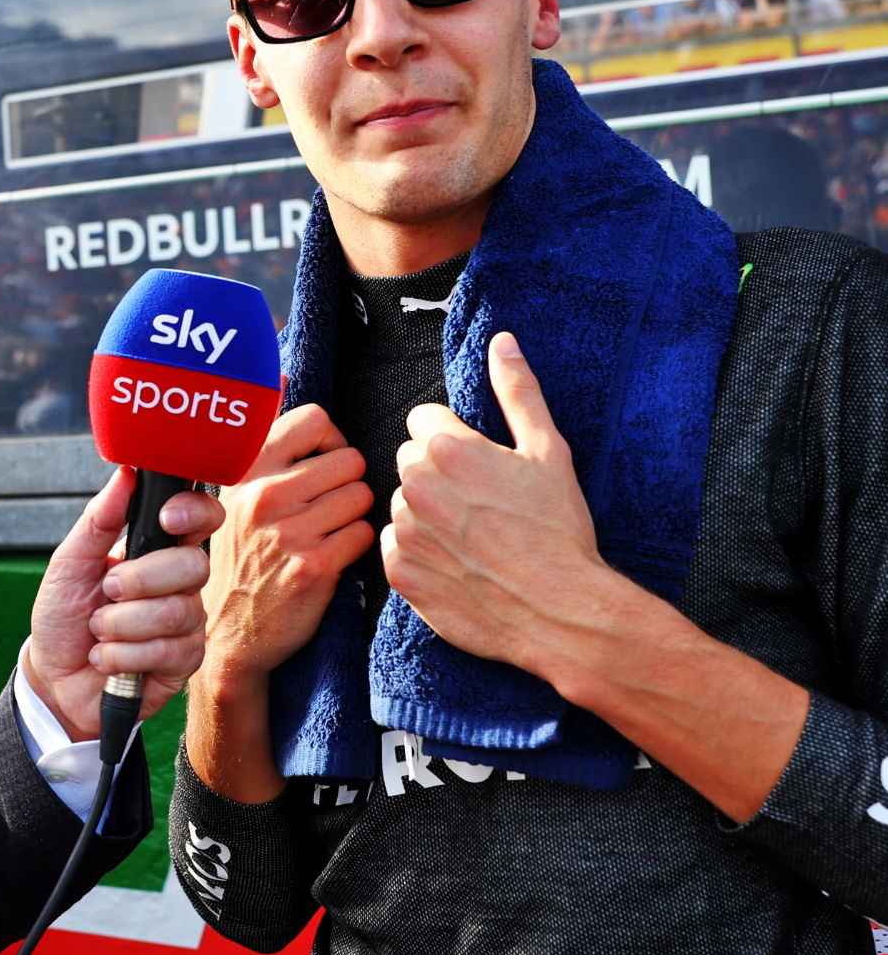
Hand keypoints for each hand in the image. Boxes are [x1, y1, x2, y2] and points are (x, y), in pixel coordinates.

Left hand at [25, 467, 223, 739]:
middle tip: (107, 591)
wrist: (54, 678)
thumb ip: (98, 520)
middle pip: (194, 565)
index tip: (165, 519)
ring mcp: (187, 622)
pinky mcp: (184, 661)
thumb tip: (125, 474)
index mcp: (157, 549)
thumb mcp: (69, 562)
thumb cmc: (64, 616)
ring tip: (98, 631)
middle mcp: (180, 582)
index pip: (202, 518)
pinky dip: (123, 655)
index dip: (194, 513)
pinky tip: (107, 658)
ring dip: (121, 624)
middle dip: (140, 580)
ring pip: (176, 612)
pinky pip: (168, 650)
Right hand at [204, 404, 373, 678]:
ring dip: (354, 514)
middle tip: (329, 504)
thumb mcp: (234, 490)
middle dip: (348, 481)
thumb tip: (281, 376)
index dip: (330, 440)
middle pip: (348, 459)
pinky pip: (363, 534)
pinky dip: (357, 544)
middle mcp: (263, 495)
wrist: (228, 630)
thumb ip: (262, 435)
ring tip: (330, 529)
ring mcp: (288, 532)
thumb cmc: (240, 554)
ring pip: (361, 495)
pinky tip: (334, 554)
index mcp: (246, 469)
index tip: (320, 462)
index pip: (316, 419)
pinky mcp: (313, 567)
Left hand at [381, 333, 604, 675]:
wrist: (559, 612)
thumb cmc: (558, 530)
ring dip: (426, 515)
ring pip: (402, 506)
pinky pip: (395, 548)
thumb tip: (502, 342)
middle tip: (480, 503)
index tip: (479, 463)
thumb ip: (518, 392)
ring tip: (473, 539)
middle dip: (437, 474)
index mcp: (447, 448)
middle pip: (409, 461)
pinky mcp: (398, 573)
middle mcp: (414, 485)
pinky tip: (458, 566)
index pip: (422, 420)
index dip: (453, 439)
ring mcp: (403, 530)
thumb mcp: (549, 451)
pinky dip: (419, 555)